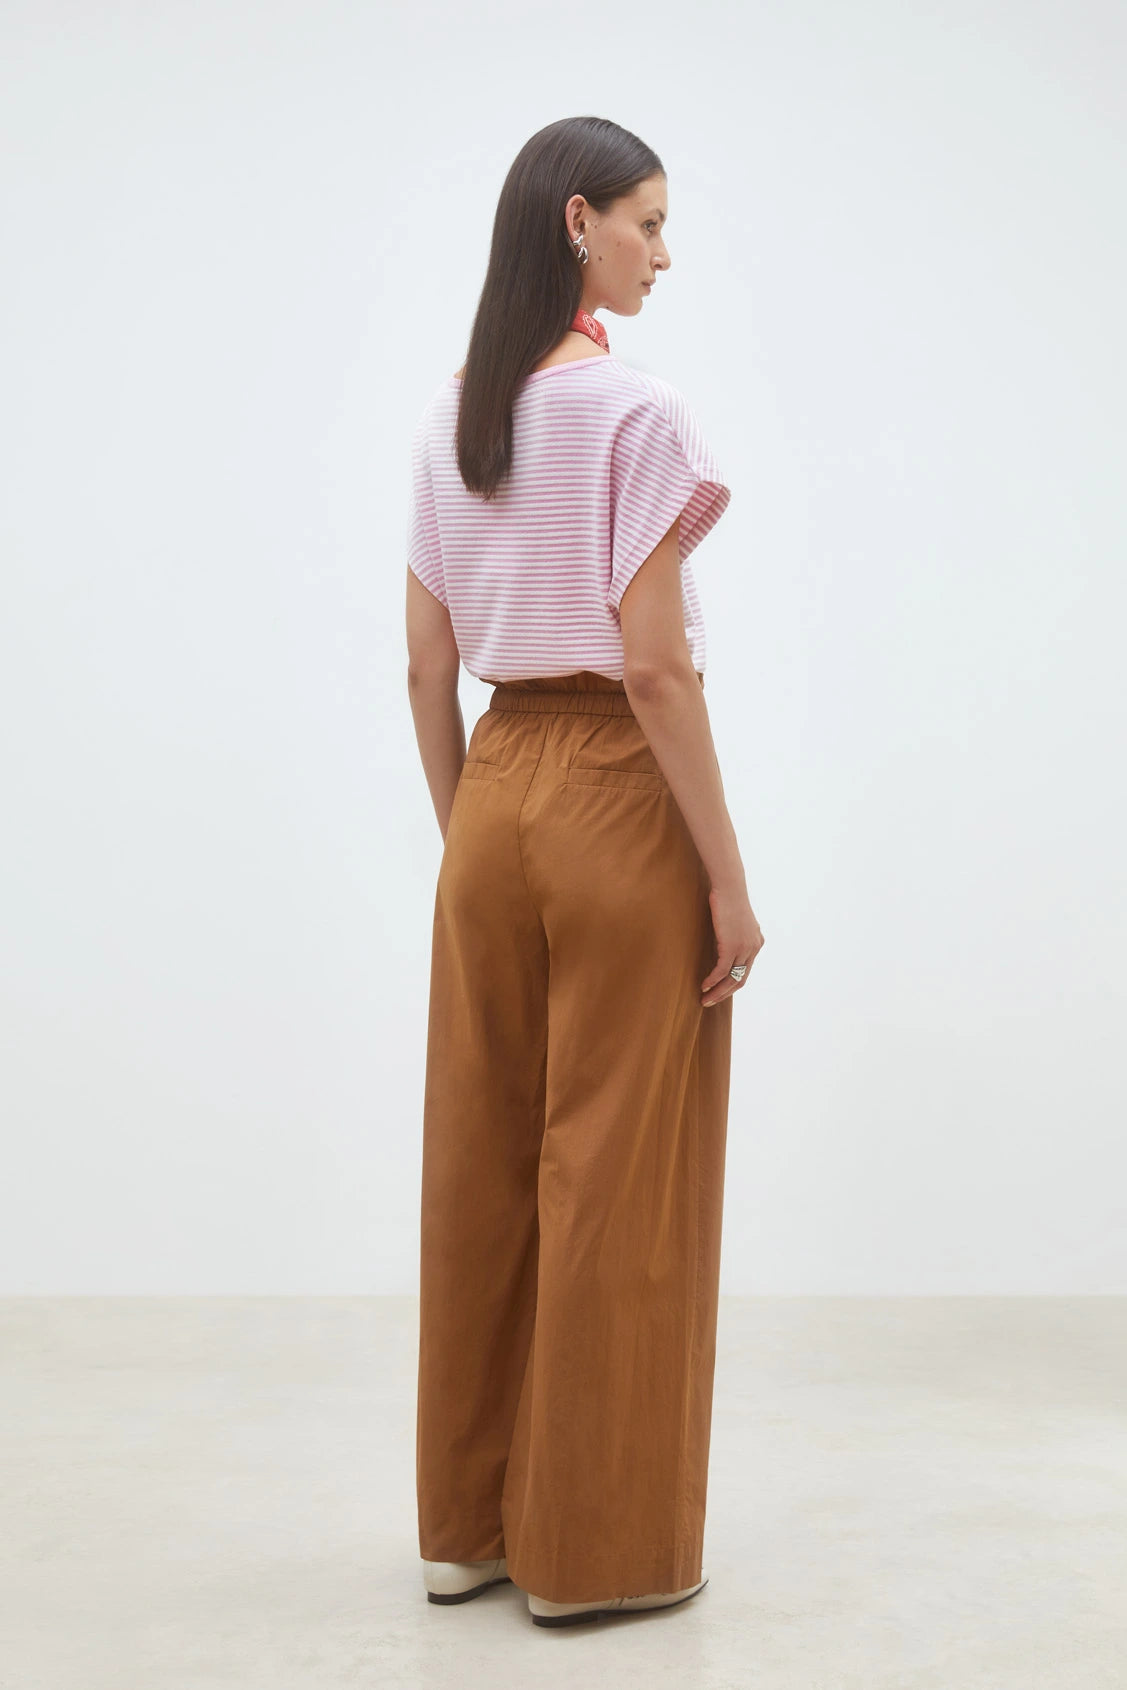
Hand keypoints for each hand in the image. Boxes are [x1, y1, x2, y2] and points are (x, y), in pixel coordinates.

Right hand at [701, 884, 763, 1006]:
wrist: (729, 887)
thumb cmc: (727, 899)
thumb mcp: (734, 920)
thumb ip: (733, 934)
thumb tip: (722, 941)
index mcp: (756, 942)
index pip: (746, 970)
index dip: (732, 983)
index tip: (719, 991)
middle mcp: (754, 948)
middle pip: (741, 979)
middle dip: (725, 993)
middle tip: (711, 1001)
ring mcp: (745, 948)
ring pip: (732, 978)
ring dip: (718, 992)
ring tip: (705, 999)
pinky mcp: (732, 946)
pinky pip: (722, 970)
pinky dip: (712, 981)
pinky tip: (704, 986)